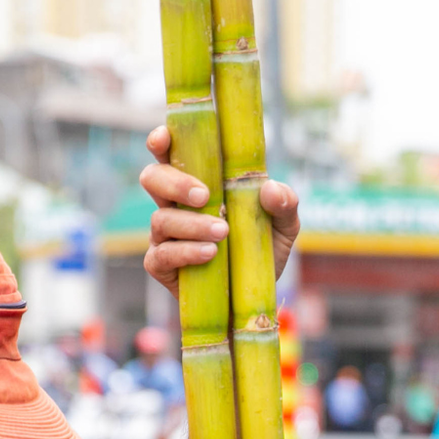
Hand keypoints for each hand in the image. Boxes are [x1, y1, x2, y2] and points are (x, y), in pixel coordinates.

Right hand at [140, 126, 299, 294]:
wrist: (252, 299)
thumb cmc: (262, 253)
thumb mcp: (285, 227)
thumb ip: (285, 204)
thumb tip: (270, 189)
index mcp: (197, 183)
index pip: (170, 154)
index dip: (161, 142)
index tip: (165, 138)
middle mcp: (175, 205)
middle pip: (152, 178)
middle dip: (174, 182)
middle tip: (204, 196)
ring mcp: (164, 236)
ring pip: (160, 219)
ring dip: (191, 224)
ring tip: (222, 233)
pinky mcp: (161, 265)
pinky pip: (162, 255)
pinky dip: (185, 252)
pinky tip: (209, 254)